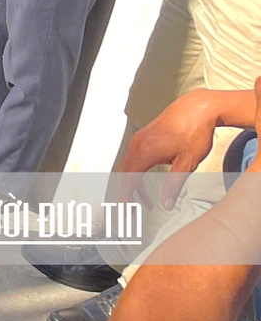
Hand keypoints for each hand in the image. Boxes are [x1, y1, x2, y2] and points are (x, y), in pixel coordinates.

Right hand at [120, 87, 242, 208]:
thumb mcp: (188, 162)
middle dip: (126, 194)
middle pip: (123, 174)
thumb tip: (166, 205)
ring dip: (134, 185)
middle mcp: (137, 144)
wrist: (197, 108)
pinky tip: (149, 183)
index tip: (125, 212)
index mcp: (145, 151)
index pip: (128, 179)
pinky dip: (137, 174)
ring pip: (128, 166)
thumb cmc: (195, 133)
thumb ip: (174, 185)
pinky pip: (134, 159)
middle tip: (131, 212)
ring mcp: (139, 139)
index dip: (125, 197)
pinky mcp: (144, 137)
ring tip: (147, 203)